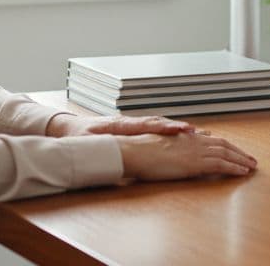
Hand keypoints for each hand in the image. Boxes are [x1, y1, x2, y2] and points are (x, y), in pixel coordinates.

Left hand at [46, 114, 193, 138]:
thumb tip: (97, 147)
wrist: (71, 128)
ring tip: (198, 133)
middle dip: (176, 127)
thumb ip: (93, 145)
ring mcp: (133, 124)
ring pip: (160, 124)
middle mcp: (129, 122)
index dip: (161, 127)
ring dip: (178, 129)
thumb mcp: (84, 143)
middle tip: (195, 132)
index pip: (144, 125)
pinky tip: (186, 135)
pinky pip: (157, 129)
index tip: (177, 129)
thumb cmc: (78, 137)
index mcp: (118, 125)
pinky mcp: (135, 129)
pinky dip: (172, 131)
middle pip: (157, 123)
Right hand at [117, 131, 257, 180]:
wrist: (136, 152)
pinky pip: (221, 164)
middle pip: (224, 145)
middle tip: (252, 160)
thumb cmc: (143, 151)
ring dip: (241, 160)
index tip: (237, 151)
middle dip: (239, 152)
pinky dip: (234, 168)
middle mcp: (195, 142)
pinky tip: (243, 172)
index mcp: (187, 137)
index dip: (228, 146)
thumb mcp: (162, 145)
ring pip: (226, 154)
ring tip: (252, 167)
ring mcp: (196, 152)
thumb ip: (177, 144)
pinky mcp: (195, 163)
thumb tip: (186, 144)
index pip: (214, 140)